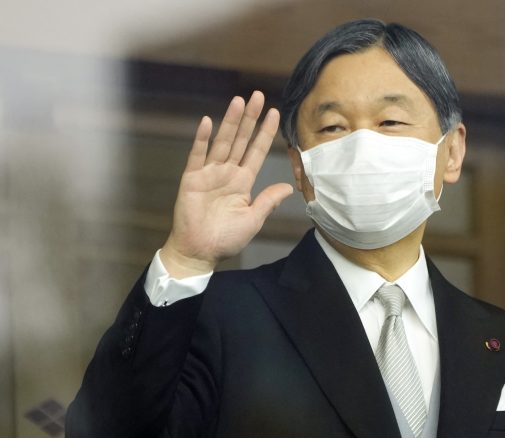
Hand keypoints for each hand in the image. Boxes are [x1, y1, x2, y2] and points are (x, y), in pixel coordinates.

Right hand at [162, 91, 293, 276]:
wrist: (200, 251)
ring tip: (239, 101)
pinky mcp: (192, 179)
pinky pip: (197, 155)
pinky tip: (207, 122)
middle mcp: (227, 173)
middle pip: (241, 140)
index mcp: (243, 182)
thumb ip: (268, 200)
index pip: (257, 152)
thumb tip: (288, 187)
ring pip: (222, 142)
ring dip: (231, 122)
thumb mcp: (254, 219)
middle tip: (258, 96)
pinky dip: (202, 139)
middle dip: (250, 119)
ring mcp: (209, 174)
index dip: (266, 133)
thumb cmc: (225, 238)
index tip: (275, 114)